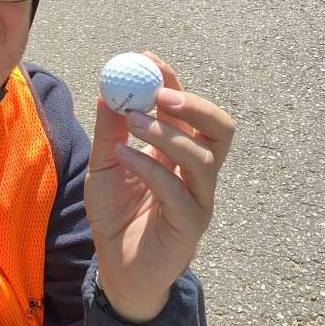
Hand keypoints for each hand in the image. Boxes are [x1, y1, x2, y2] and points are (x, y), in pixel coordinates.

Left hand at [84, 52, 234, 321]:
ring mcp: (199, 198)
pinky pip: (177, 190)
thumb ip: (109, 131)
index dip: (173, 81)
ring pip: (205, 157)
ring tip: (132, 121)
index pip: (188, 109)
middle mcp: (197, 171)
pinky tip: (123, 155)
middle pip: (220, 128)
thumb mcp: (104, 165)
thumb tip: (107, 90)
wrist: (115, 267)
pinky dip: (149, 166)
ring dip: (168, 133)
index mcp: (180, 151)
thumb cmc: (115, 215)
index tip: (148, 58)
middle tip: (158, 92)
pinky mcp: (191, 224)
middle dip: (193, 104)